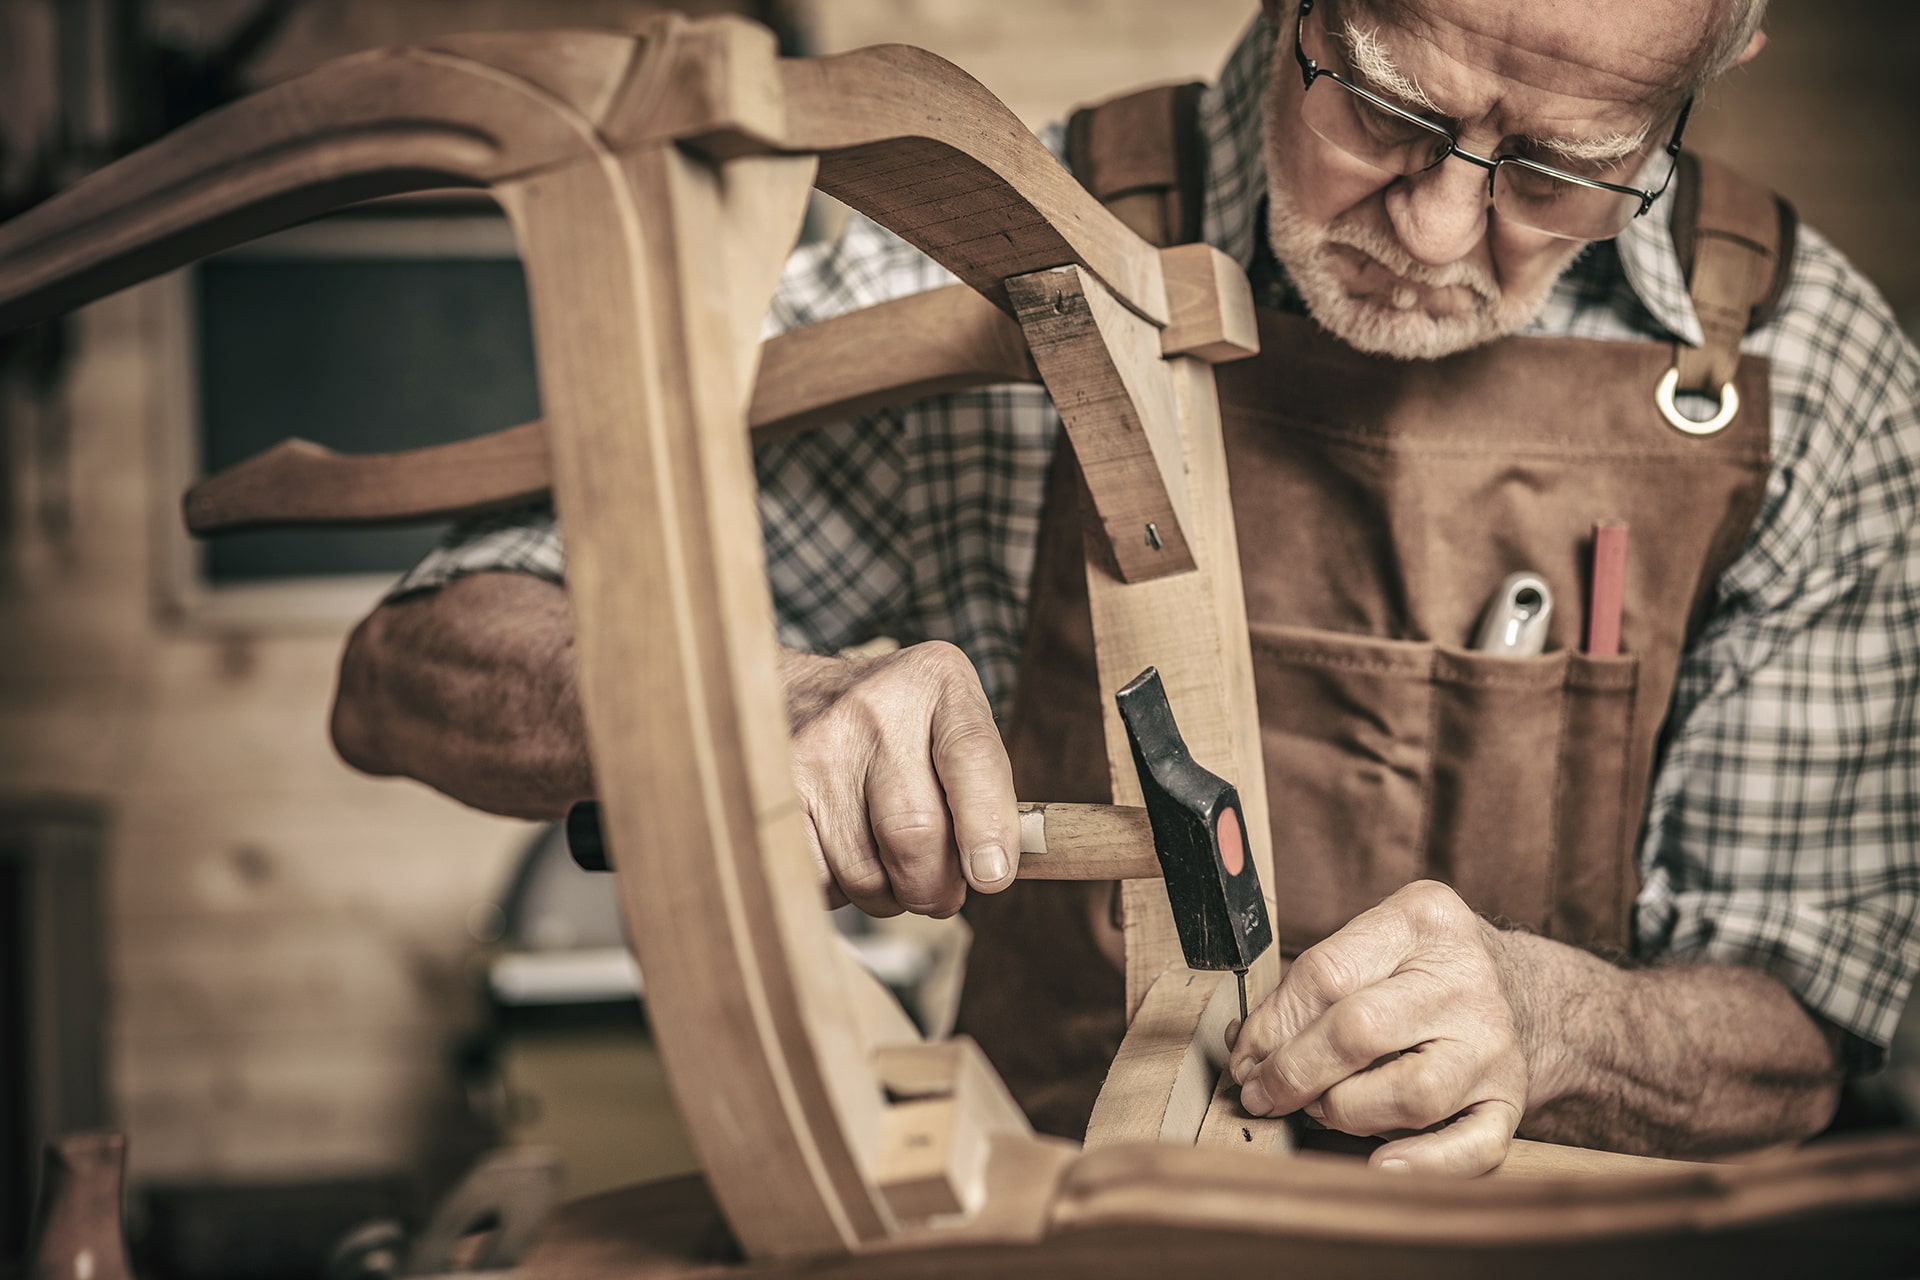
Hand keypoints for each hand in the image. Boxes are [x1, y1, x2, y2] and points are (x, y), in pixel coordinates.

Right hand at [783, 641, 1018, 917]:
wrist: (796, 693)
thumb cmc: (896, 729)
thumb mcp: (951, 726)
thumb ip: (985, 792)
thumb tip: (992, 875)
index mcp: (938, 684)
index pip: (972, 756)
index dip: (986, 825)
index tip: (991, 876)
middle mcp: (875, 707)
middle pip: (915, 833)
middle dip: (934, 888)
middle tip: (938, 894)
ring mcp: (815, 746)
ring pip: (864, 872)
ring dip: (887, 895)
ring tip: (887, 865)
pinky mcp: (774, 789)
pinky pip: (817, 881)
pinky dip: (839, 892)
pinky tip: (843, 857)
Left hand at [1226, 880, 1530, 1173]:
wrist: (1521, 989)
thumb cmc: (1420, 968)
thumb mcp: (1373, 940)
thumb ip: (1308, 988)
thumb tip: (1245, 1054)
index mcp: (1421, 922)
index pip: (1326, 975)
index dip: (1272, 1026)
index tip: (1245, 1059)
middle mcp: (1464, 981)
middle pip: (1360, 1032)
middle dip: (1294, 1072)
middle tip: (1263, 1094)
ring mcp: (1492, 1045)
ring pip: (1409, 1095)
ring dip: (1344, 1112)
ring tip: (1322, 1108)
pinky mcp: (1510, 1101)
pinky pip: (1473, 1147)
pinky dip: (1426, 1164)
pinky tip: (1382, 1165)